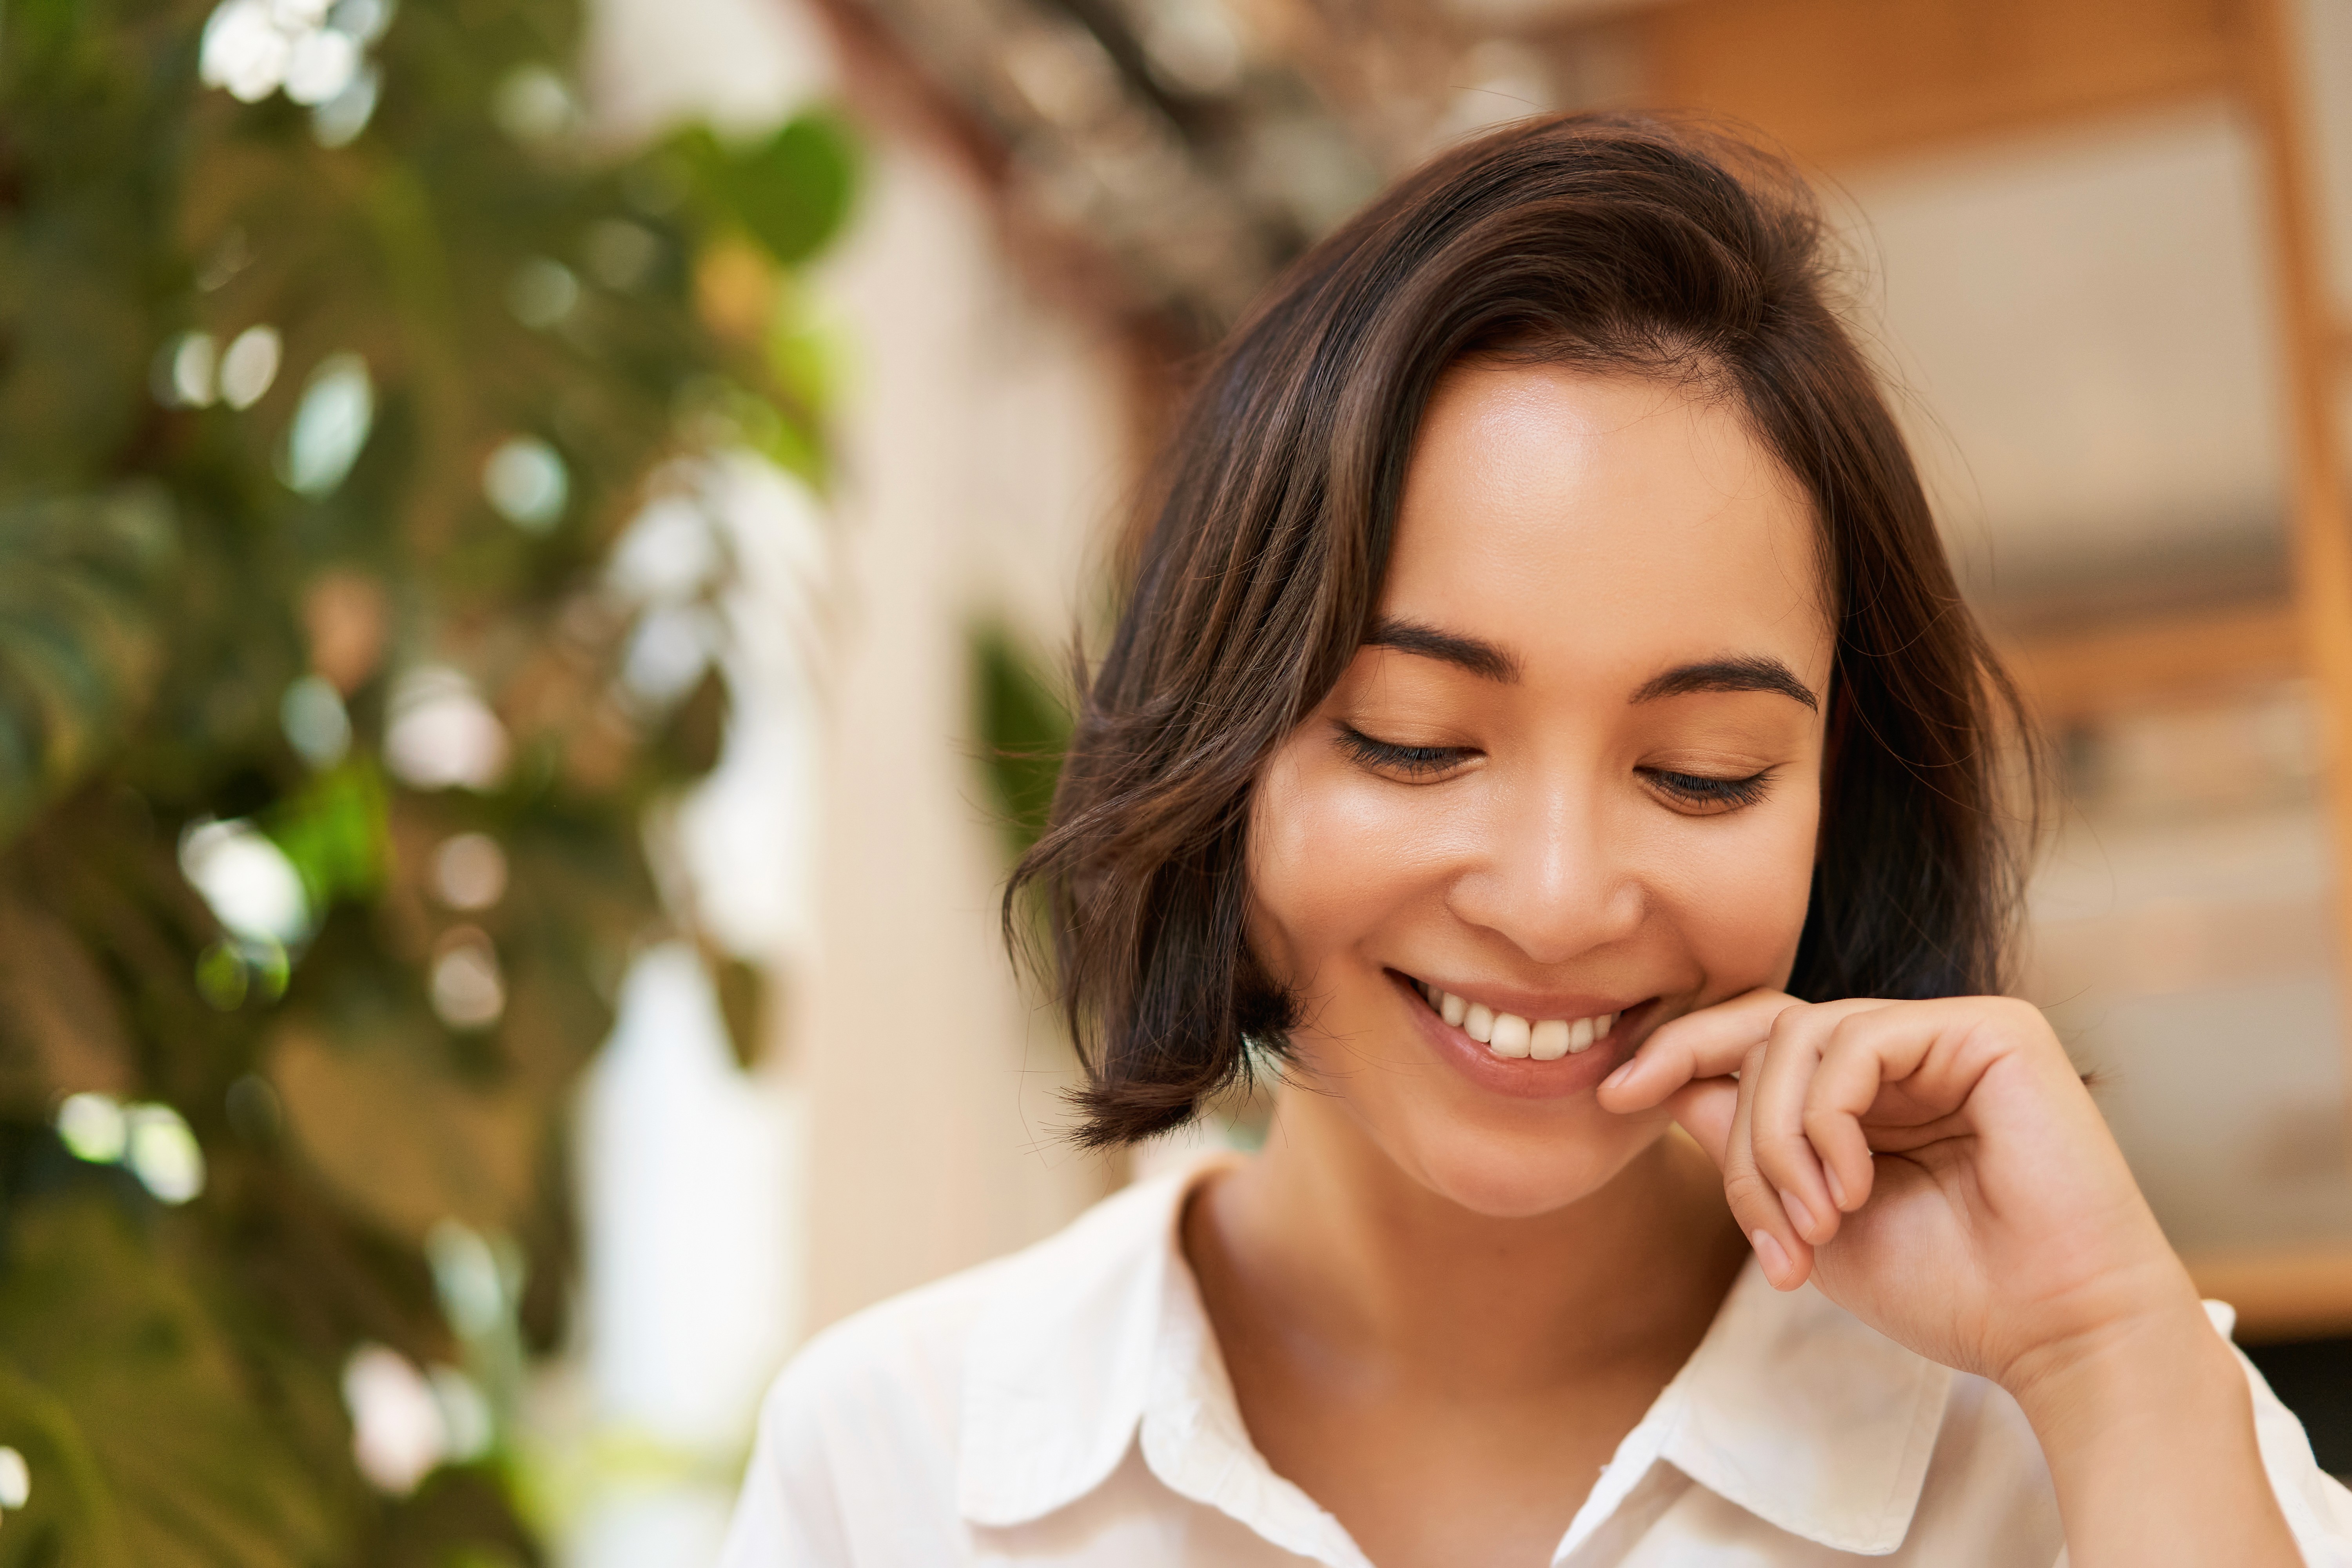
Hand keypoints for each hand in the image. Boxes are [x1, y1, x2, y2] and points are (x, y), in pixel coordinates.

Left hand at [1597, 989, 2193, 1391]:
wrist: (2058, 1333)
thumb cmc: (1953, 1290)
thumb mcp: (1812, 1221)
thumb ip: (1746, 1150)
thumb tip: (1667, 1087)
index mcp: (1870, 1091)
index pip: (1755, 1040)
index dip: (1679, 1054)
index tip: (1614, 1095)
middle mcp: (1909, 1049)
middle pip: (1763, 1037)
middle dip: (1737, 1134)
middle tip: (1768, 1230)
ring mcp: (1951, 1031)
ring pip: (1797, 1038)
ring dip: (1779, 1142)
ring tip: (1816, 1223)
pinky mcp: (1994, 1028)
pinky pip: (1858, 1042)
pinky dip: (1829, 1121)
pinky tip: (1853, 1189)